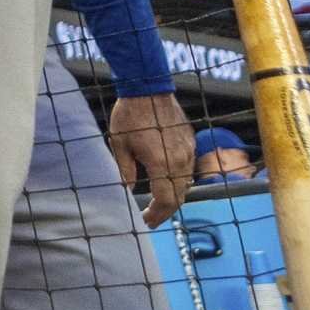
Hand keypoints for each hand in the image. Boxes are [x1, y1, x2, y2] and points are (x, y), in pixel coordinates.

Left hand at [104, 93, 195, 223]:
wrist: (148, 88)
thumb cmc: (130, 115)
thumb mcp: (120, 146)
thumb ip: (126, 172)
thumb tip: (128, 191)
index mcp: (161, 163)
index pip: (165, 200)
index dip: (156, 215)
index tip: (145, 221)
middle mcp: (180, 160)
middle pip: (178, 197)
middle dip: (165, 212)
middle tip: (151, 219)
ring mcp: (188, 151)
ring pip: (185, 185)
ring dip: (173, 198)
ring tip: (157, 204)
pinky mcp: (190, 143)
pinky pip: (188, 171)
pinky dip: (178, 182)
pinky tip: (166, 183)